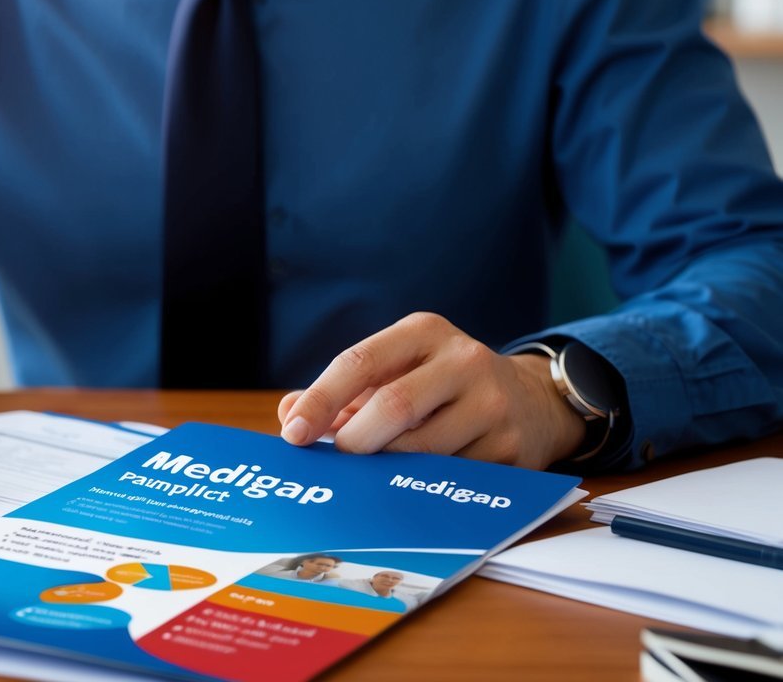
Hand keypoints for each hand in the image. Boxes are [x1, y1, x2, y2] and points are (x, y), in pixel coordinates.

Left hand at [277, 312, 584, 468]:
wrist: (532, 401)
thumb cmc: (442, 387)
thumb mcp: (397, 371)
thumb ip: (342, 392)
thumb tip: (289, 413)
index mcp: (425, 332)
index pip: (361, 361)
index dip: (322, 399)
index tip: (293, 433)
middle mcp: (464, 360)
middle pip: (394, 407)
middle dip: (354, 442)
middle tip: (336, 463)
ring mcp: (493, 404)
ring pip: (424, 451)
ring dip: (386, 470)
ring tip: (371, 477)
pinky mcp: (513, 449)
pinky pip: (452, 480)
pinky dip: (422, 488)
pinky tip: (412, 490)